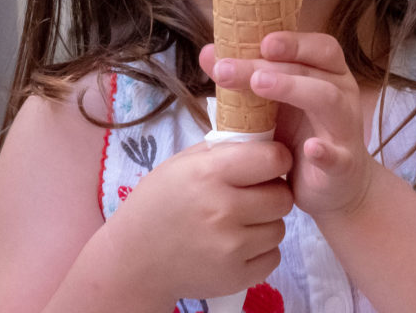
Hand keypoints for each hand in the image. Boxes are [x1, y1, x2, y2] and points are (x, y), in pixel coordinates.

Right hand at [104, 140, 292, 302]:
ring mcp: (230, 247)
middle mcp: (222, 210)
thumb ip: (223, 150)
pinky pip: (273, 257)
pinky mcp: (236, 277)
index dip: (276, 159)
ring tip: (239, 222)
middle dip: (272, 193)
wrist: (133, 260)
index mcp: (209, 174)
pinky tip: (237, 245)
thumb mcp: (181, 164)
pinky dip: (261, 251)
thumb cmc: (158, 203)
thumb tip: (264, 138)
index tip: (270, 163)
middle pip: (282, 196)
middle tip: (252, 195)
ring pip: (279, 228)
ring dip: (266, 224)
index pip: (272, 159)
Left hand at [200, 32, 374, 218]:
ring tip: (260, 85)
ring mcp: (345, 128)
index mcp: (327, 74)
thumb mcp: (273, 104)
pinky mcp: (343, 165)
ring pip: (327, 100)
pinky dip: (325, 152)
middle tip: (231, 69)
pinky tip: (311, 149)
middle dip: (271, 65)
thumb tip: (208, 53)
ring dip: (294, 89)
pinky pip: (338, 156)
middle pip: (311, 70)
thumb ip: (245, 77)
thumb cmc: (301, 135)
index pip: (317, 47)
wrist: (335, 187)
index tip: (261, 42)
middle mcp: (342, 94)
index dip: (293, 41)